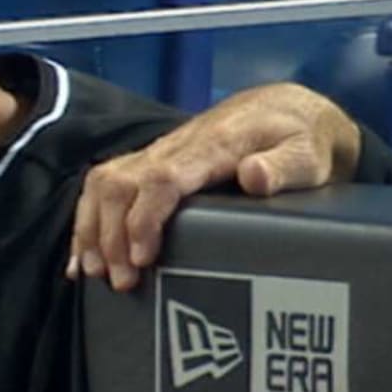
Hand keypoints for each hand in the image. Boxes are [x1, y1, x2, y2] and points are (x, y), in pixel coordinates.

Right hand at [69, 83, 361, 290]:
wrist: (286, 110)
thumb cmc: (300, 138)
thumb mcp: (308, 154)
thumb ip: (285, 166)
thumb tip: (253, 176)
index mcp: (212, 146)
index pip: (162, 177)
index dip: (143, 218)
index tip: (141, 258)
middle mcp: (176, 146)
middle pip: (120, 182)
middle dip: (110, 234)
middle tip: (121, 281)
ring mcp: (158, 153)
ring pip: (104, 182)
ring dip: (93, 228)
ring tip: (95, 273)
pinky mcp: (151, 162)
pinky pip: (105, 184)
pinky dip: (88, 219)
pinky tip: (83, 253)